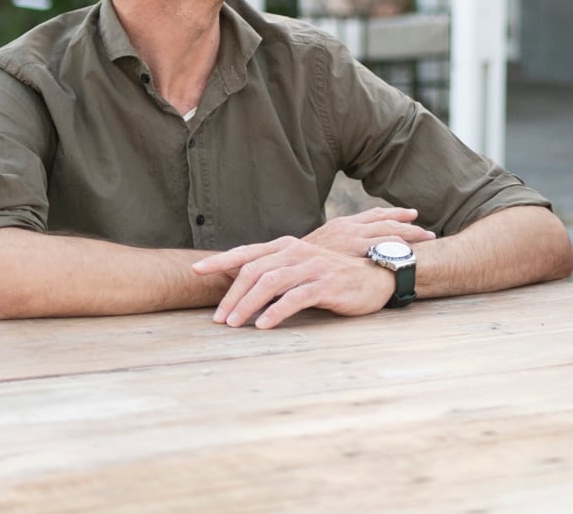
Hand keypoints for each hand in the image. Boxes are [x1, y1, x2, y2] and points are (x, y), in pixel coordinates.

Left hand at [191, 237, 391, 328]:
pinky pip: (295, 297)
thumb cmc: (333, 276)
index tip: (196, 270)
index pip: (247, 252)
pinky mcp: (326, 284)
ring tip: (234, 324)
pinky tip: (264, 325)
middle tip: (218, 319)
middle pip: (254, 270)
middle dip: (232, 295)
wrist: (376, 276)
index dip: (220, 260)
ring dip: (248, 305)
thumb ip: (275, 272)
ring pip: (270, 283)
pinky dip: (276, 312)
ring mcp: (311, 267)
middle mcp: (296, 253)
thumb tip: (241, 286)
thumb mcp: (301, 269)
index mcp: (286, 247)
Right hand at [301, 206, 434, 257]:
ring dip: (411, 235)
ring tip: (429, 238)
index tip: (412, 214)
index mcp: (344, 224)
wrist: (285, 263)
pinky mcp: (354, 253)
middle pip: (387, 222)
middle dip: (410, 225)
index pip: (375, 215)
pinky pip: (383, 250)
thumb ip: (333, 247)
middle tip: (428, 231)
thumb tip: (345, 253)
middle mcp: (351, 228)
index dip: (395, 214)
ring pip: (390, 233)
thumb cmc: (299, 261)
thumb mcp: (317, 248)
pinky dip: (399, 250)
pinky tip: (410, 256)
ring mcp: (353, 240)